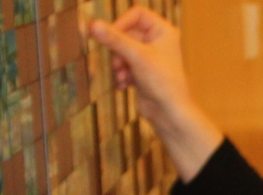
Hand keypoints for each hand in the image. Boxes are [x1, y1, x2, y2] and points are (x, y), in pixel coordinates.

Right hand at [89, 8, 191, 128]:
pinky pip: (125, 65)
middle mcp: (158, 41)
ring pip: (123, 50)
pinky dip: (122, 74)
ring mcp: (149, 57)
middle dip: (118, 49)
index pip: (137, 14)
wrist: (169, 113)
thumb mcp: (136, 56)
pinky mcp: (143, 71)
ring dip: (119, 63)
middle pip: (127, 33)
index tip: (110, 36)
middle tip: (117, 62)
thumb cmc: (162, 82)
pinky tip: (125, 85)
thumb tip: (93, 25)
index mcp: (163, 31)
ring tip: (122, 75)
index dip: (122, 23)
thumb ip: (114, 39)